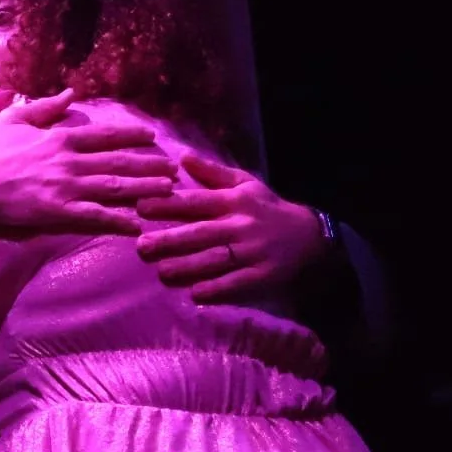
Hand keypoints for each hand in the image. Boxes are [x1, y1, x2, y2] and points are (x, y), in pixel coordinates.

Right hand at [0, 90, 178, 241]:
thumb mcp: (14, 120)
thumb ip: (44, 106)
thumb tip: (70, 93)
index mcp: (61, 138)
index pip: (104, 134)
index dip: (130, 134)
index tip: (151, 135)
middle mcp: (70, 161)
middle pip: (118, 162)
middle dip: (148, 164)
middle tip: (172, 167)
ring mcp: (67, 187)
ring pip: (115, 187)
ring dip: (144, 188)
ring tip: (167, 190)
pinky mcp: (60, 212)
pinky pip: (96, 216)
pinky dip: (118, 220)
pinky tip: (137, 223)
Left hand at [134, 152, 326, 301]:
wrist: (311, 238)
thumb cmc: (267, 208)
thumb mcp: (245, 183)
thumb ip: (212, 172)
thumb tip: (181, 157)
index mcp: (235, 201)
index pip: (197, 201)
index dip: (169, 204)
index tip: (140, 207)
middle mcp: (242, 225)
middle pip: (202, 233)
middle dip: (171, 240)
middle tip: (141, 246)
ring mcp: (253, 252)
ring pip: (217, 259)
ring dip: (188, 266)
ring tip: (161, 271)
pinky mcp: (263, 275)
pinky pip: (237, 283)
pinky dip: (217, 289)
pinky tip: (195, 294)